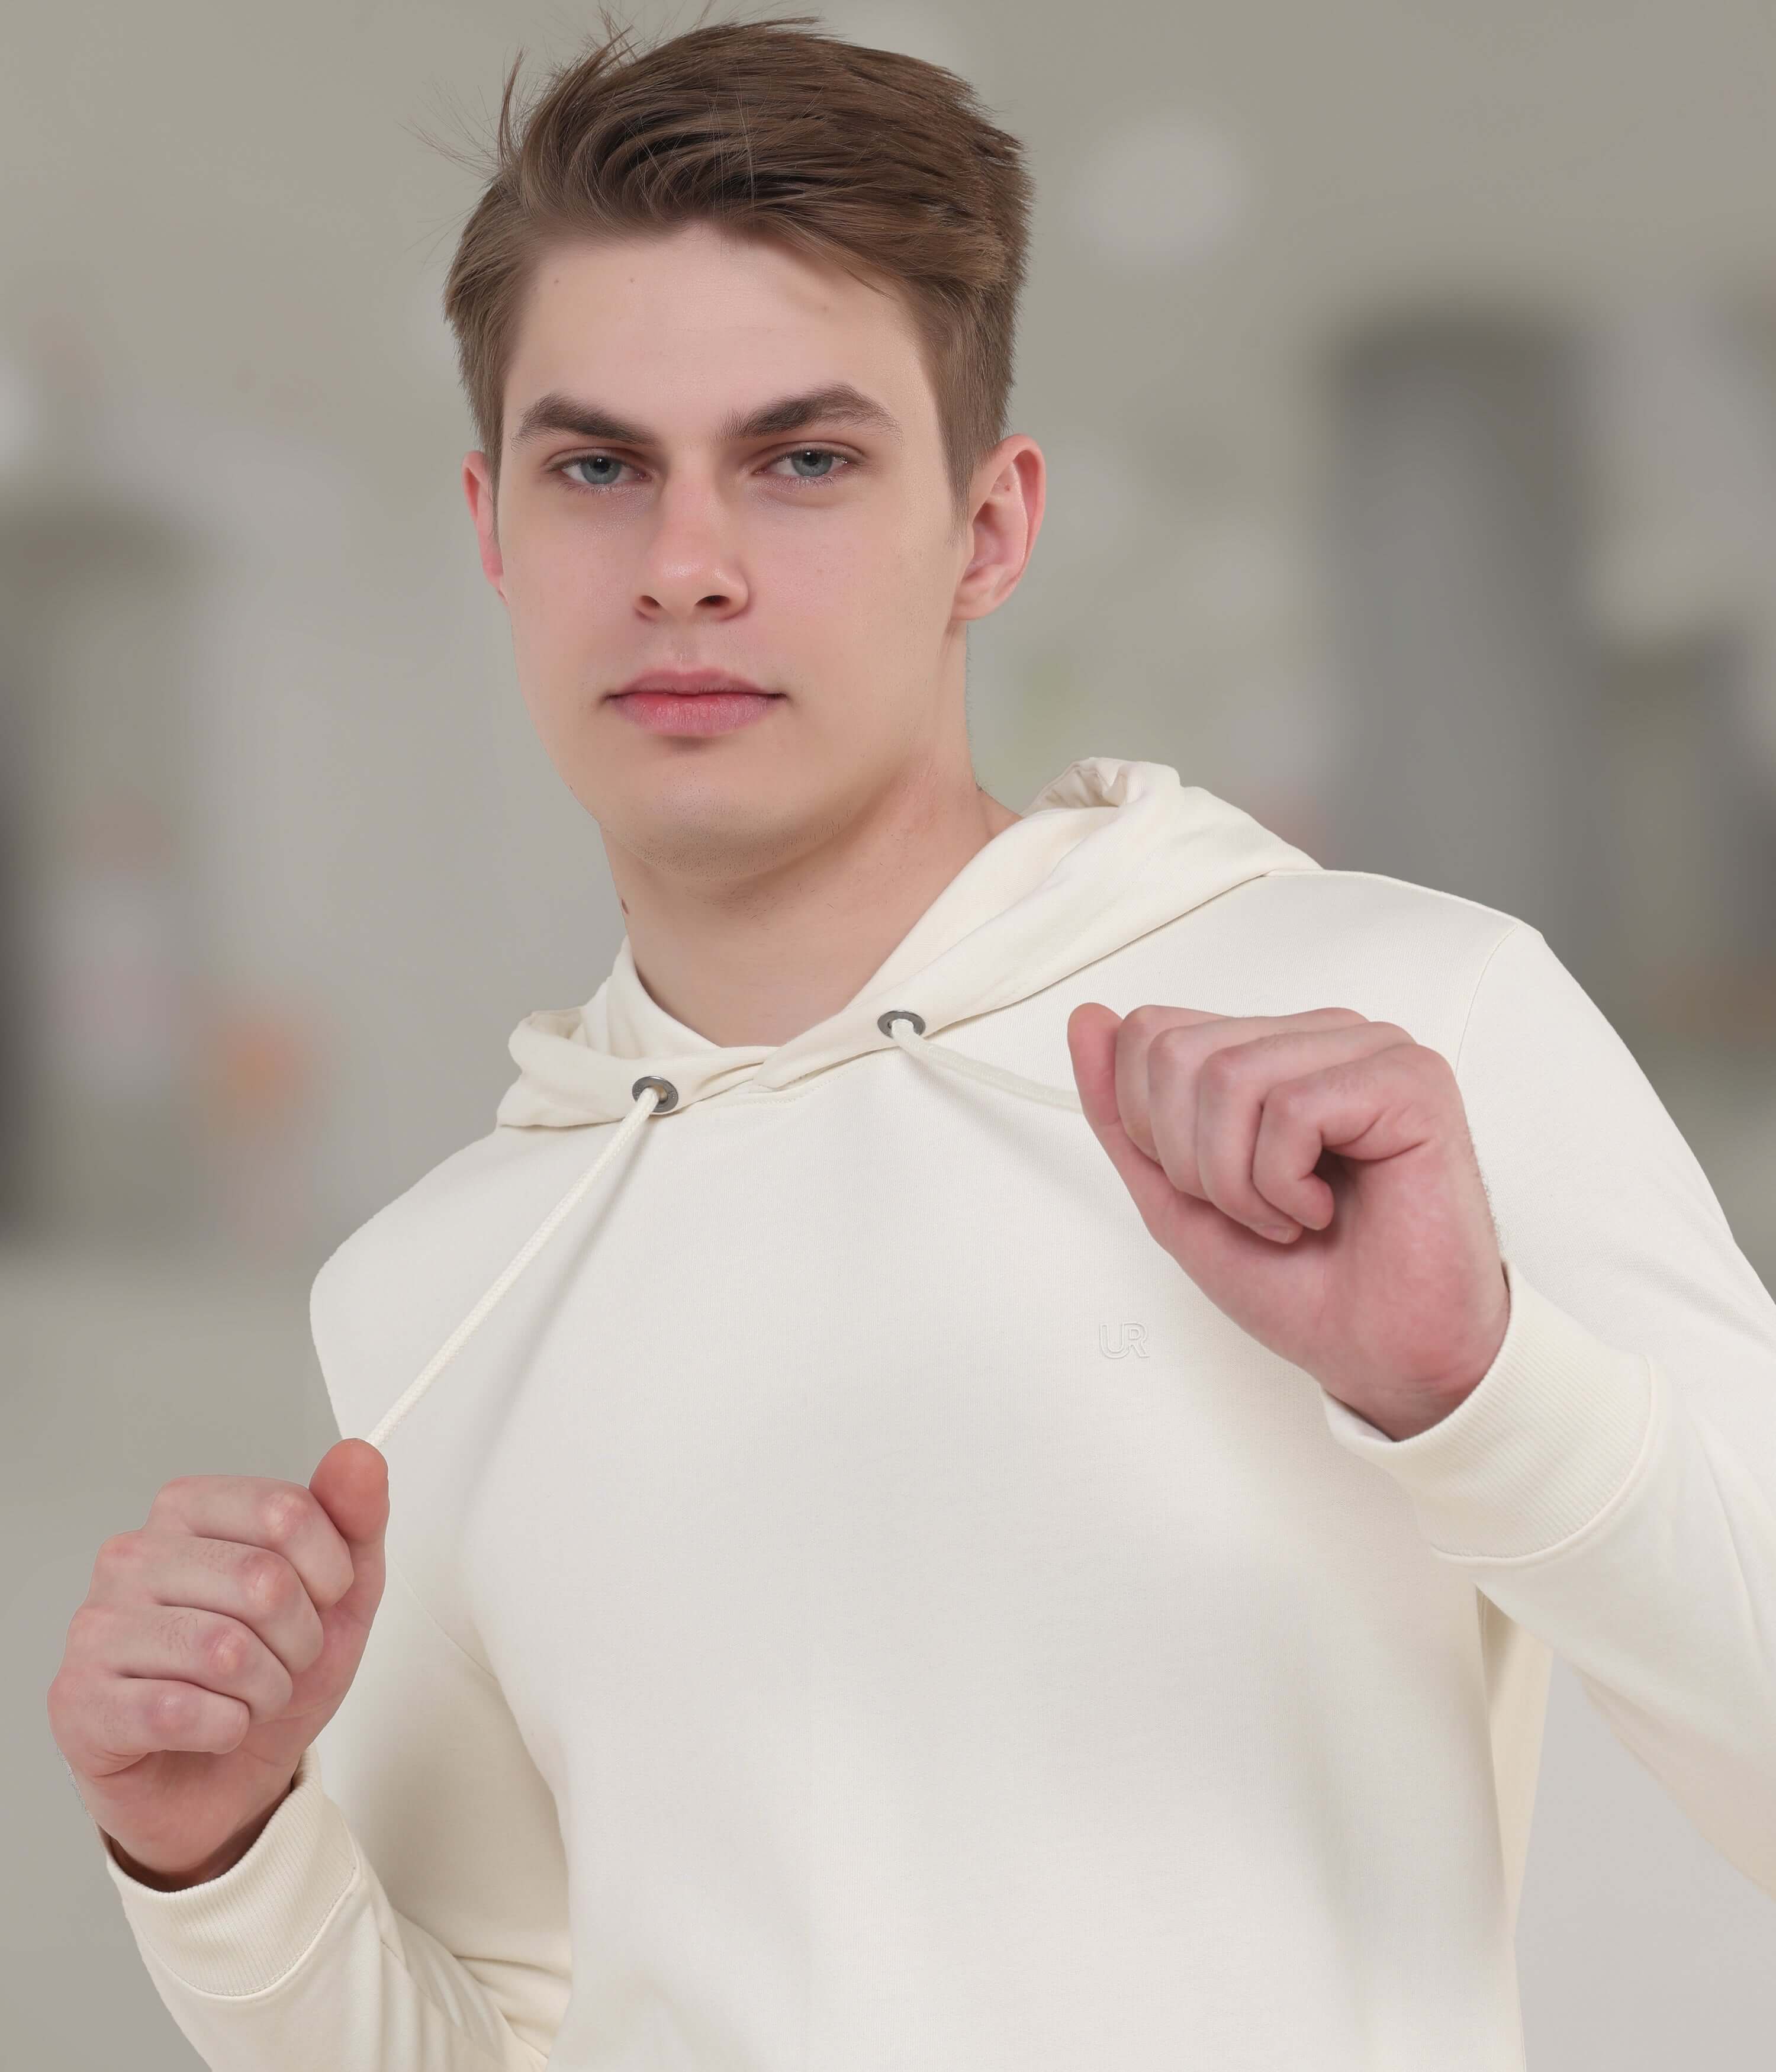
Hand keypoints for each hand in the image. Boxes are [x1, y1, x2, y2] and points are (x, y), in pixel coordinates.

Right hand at [48, 1438, 387, 1887]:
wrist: (224, 1777)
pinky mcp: (79, 1699)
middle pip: (261, 1582)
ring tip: (246, 1695)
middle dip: (300, 1640)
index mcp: (189, 1509)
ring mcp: (97, 1626)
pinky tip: (210, 1726)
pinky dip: (224, 1729)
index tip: (324, 1599)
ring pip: (226, 1651)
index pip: (285, 1511)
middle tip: (281, 1661)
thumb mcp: (342, 1593)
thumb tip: (356, 1456)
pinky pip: (183, 1711)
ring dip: (265, 1691)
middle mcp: (133, 1556)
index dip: (331, 1571)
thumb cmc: (272, 1670)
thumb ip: (355, 1518)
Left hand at [1067, 1003, 1509, 1440]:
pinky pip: (1291, 1108)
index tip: (1208, 1188)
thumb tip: (1089, 1019)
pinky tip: (1322, 1210)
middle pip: (1177, 1053)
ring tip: (1288, 1215)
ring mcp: (1368, 1050)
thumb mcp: (1175, 1198)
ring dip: (1238, 1180)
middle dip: (1190, 1160)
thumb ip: (1122, 1113)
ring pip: (1227, 1076)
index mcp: (1267, 1050)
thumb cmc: (1300, 1283)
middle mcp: (1316, 1036)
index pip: (1150, 1032)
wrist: (1380, 1354)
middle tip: (1252, 1211)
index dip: (1150, 1129)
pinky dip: (1285, 1183)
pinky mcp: (1410, 1081)